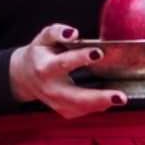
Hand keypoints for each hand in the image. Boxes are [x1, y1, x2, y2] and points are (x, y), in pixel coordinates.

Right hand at [8, 23, 126, 116]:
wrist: (24, 76)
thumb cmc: (40, 54)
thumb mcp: (43, 38)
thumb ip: (57, 32)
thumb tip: (73, 33)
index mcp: (45, 68)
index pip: (63, 63)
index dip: (79, 58)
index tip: (98, 53)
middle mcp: (50, 89)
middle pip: (75, 97)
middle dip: (98, 97)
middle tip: (120, 97)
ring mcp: (56, 103)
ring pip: (80, 108)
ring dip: (102, 105)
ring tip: (120, 99)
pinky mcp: (63, 111)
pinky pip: (83, 111)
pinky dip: (98, 107)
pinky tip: (111, 100)